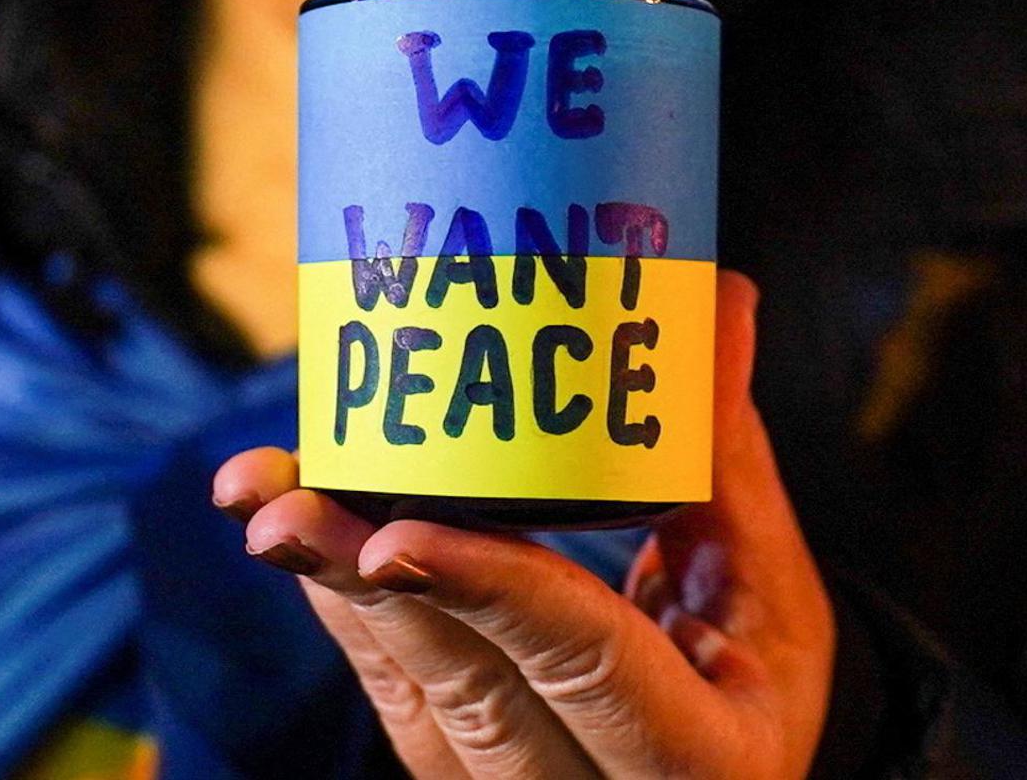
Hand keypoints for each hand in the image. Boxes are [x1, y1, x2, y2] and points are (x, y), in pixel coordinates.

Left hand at [213, 272, 835, 777]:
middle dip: (362, 584)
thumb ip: (723, 455)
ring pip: (403, 688)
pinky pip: (386, 684)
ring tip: (260, 496)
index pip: (584, 662)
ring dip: (328, 583)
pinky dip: (341, 595)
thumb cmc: (759, 674)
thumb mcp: (766, 582)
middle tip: (279, 503)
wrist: (723, 770)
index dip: (488, 591)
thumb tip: (719, 296)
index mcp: (697, 757)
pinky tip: (300, 516)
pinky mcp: (456, 769)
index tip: (394, 532)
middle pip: (461, 687)